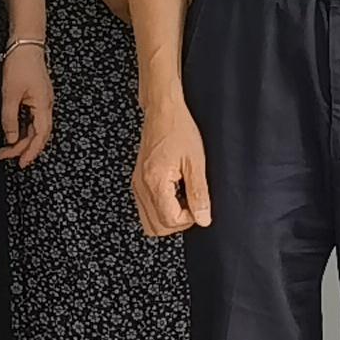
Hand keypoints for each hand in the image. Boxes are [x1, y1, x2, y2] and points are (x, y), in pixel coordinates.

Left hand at [0, 41, 51, 165]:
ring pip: (34, 128)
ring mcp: (42, 101)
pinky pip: (31, 119)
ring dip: (21, 139)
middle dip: (22, 148)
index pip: (40, 135)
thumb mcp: (10, 93)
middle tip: (5, 156)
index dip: (31, 151)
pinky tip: (11, 132)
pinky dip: (22, 129)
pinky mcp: (36, 98)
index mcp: (44, 105)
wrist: (25, 45)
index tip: (22, 163)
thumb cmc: (20, 64)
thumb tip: (10, 138)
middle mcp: (46, 105)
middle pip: (38, 135)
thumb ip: (9, 118)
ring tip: (5, 147)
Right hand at [134, 95, 212, 236]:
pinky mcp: (137, 182)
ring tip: (182, 197)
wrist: (162, 111)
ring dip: (168, 217)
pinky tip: (174, 193)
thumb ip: (199, 193)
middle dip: (177, 222)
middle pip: (156, 228)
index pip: (169, 221)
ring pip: (149, 222)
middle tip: (191, 204)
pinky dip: (161, 208)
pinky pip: (146, 208)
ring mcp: (136, 185)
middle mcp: (141, 187)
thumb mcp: (196, 162)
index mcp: (155, 182)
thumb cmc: (178, 129)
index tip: (198, 204)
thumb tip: (203, 219)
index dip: (189, 219)